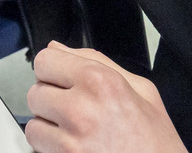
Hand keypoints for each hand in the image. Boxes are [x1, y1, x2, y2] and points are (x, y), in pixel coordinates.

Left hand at [24, 44, 185, 152]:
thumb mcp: (143, 91)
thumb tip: (58, 48)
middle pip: (35, 92)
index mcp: (101, 82)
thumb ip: (98, 62)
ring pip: (33, 124)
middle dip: (51, 101)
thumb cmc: (158, 144)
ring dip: (49, 129)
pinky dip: (50, 149)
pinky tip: (75, 148)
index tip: (62, 80)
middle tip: (76, 112)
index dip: (53, 71)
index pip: (45, 60)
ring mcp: (71, 140)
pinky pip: (38, 148)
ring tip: (77, 133)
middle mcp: (81, 109)